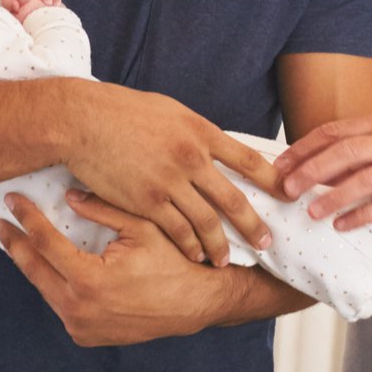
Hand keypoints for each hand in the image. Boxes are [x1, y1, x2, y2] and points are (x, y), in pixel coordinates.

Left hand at [0, 191, 235, 347]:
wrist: (196, 304)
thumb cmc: (174, 262)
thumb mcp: (141, 228)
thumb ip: (102, 210)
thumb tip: (68, 195)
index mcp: (89, 280)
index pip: (46, 243)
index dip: (28, 219)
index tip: (13, 202)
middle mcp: (79, 309)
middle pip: (34, 269)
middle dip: (15, 244)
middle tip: (1, 224)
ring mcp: (80, 327)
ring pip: (45, 289)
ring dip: (34, 265)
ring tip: (20, 243)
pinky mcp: (86, 336)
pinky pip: (61, 306)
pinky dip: (55, 286)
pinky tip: (50, 268)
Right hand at [63, 82, 282, 265]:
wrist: (83, 121)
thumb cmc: (122, 111)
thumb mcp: (170, 111)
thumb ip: (194, 132)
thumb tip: (213, 148)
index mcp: (201, 132)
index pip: (248, 160)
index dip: (272, 180)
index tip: (288, 195)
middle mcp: (192, 158)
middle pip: (233, 199)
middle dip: (254, 226)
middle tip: (267, 244)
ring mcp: (170, 182)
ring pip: (207, 222)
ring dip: (220, 245)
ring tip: (227, 260)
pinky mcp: (147, 202)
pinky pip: (177, 231)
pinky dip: (189, 246)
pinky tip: (195, 255)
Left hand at [276, 112, 371, 232]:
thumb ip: (363, 148)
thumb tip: (321, 165)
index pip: (335, 131)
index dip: (305, 147)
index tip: (281, 164)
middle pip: (345, 152)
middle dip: (311, 170)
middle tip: (287, 188)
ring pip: (364, 178)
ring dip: (334, 196)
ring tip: (311, 211)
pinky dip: (362, 215)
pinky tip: (344, 225)